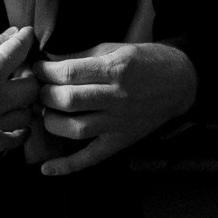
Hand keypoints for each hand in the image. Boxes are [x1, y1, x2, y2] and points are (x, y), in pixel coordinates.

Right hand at [0, 27, 38, 152]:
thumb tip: (13, 35)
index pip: (21, 51)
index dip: (25, 39)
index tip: (25, 35)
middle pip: (32, 88)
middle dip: (30, 74)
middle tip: (20, 67)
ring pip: (25, 116)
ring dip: (25, 103)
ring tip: (16, 93)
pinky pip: (7, 142)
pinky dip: (18, 134)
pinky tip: (17, 123)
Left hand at [32, 41, 197, 177]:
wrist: (181, 82)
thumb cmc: (146, 61)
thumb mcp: (115, 48)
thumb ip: (82, 56)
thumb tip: (49, 63)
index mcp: (115, 69)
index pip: (68, 73)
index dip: (45, 72)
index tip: (37, 70)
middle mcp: (117, 97)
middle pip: (67, 100)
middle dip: (44, 95)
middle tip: (39, 90)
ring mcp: (119, 122)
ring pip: (74, 129)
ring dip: (51, 122)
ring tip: (47, 112)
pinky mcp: (122, 140)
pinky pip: (92, 157)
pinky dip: (68, 166)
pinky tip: (47, 168)